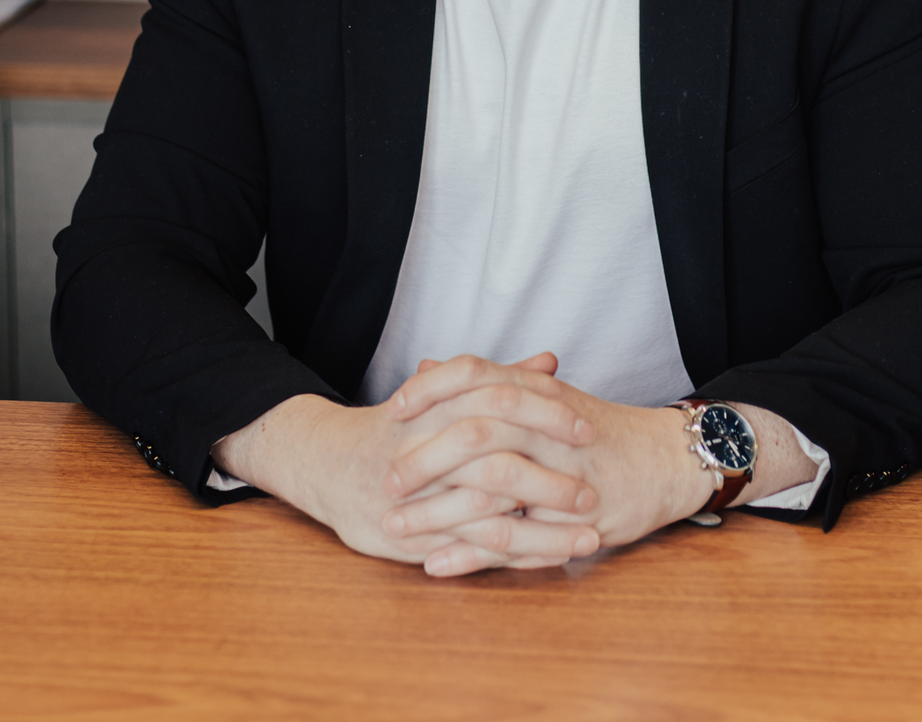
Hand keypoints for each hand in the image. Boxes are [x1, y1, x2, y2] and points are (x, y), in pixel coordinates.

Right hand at [211, 353, 601, 574]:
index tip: (586, 426)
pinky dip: (512, 555)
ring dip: (542, 529)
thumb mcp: (444, 396)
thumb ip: (499, 379)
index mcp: (437, 405)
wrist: (328, 462)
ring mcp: (417, 496)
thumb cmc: (399, 426)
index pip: (497, 399)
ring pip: (485, 514)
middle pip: (493, 458)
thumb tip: (549, 361)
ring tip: (589, 535)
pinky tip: (549, 561)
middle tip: (592, 487)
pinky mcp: (411, 536)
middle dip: (548, 477)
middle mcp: (425, 448)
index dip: (544, 413)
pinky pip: (468, 550)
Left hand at [384, 358, 820, 567]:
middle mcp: (548, 426)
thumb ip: (486, 383)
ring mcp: (561, 474)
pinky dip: (472, 554)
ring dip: (438, 510)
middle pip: (476, 431)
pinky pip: (515, 539)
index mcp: (538, 391)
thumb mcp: (543, 397)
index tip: (392, 409)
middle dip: (424, 456)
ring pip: (491, 488)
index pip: (474, 374)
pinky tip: (438, 564)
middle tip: (387, 476)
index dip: (430, 391)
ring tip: (396, 526)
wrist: (666, 460)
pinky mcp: (571, 522)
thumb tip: (428, 368)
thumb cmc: (598, 430)